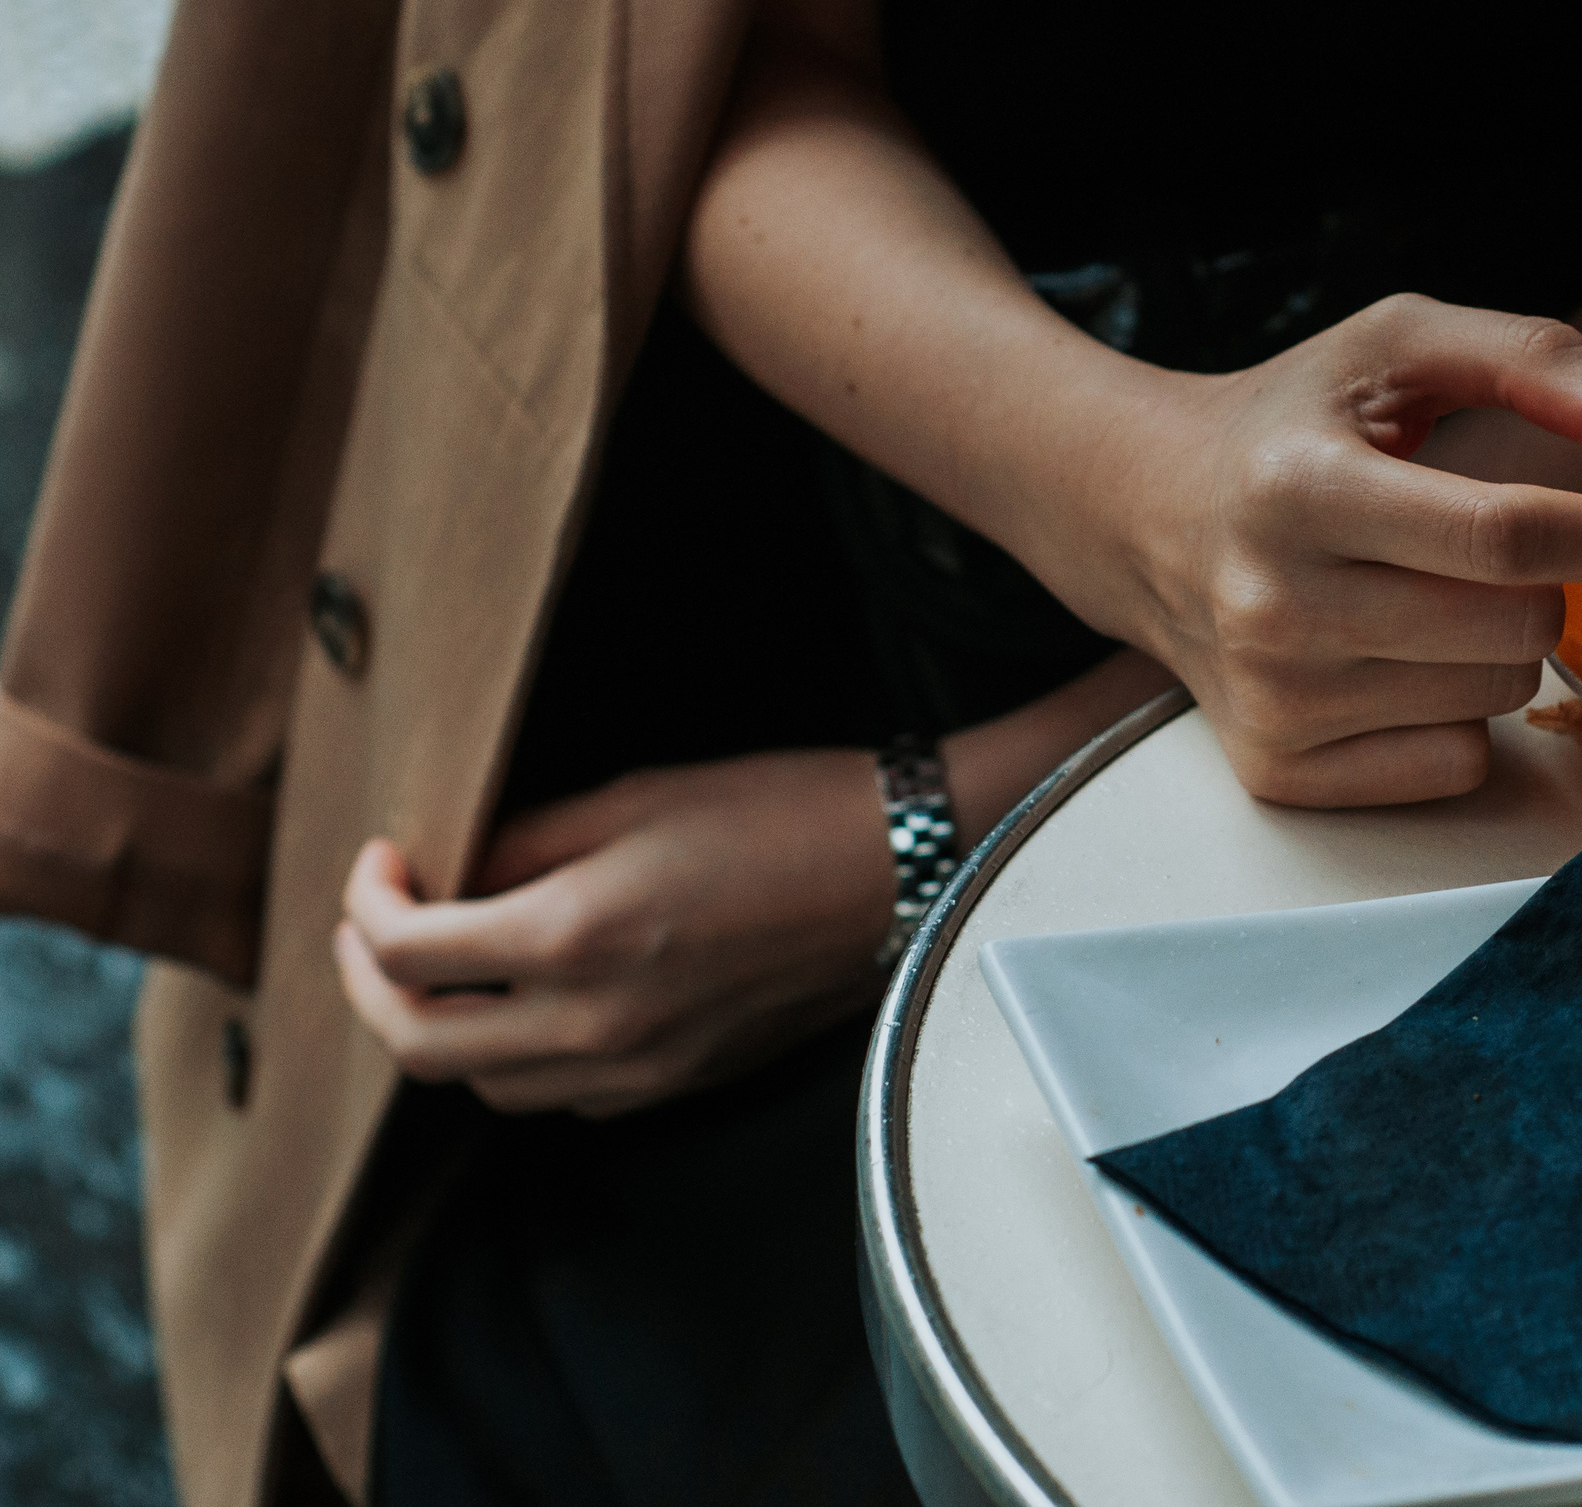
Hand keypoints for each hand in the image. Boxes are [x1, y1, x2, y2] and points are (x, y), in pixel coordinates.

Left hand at [333, 646, 1178, 1115]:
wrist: (904, 869)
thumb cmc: (783, 813)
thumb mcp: (634, 797)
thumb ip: (524, 843)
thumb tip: (449, 872)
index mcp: (579, 935)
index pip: (407, 957)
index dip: (367, 905)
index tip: (384, 862)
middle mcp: (598, 1022)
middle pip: (418, 1045)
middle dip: (371, 983)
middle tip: (376, 925)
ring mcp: (639, 1067)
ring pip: (481, 1084)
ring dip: (441, 1025)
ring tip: (449, 958)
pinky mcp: (675, 1083)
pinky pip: (555, 1095)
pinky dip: (515, 1054)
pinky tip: (534, 994)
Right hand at [1084, 294, 1581, 807]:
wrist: (1150, 517)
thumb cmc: (1293, 425)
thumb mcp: (1392, 347)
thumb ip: (1528, 356)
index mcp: (1301, 488)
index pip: (1506, 534)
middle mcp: (1275, 605)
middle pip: (1520, 629)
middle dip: (1547, 584)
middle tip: (1494, 546)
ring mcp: (1275, 701)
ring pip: (1501, 700)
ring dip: (1500, 648)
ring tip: (1422, 594)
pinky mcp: (1281, 771)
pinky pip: (1457, 763)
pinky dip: (1458, 715)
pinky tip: (1395, 659)